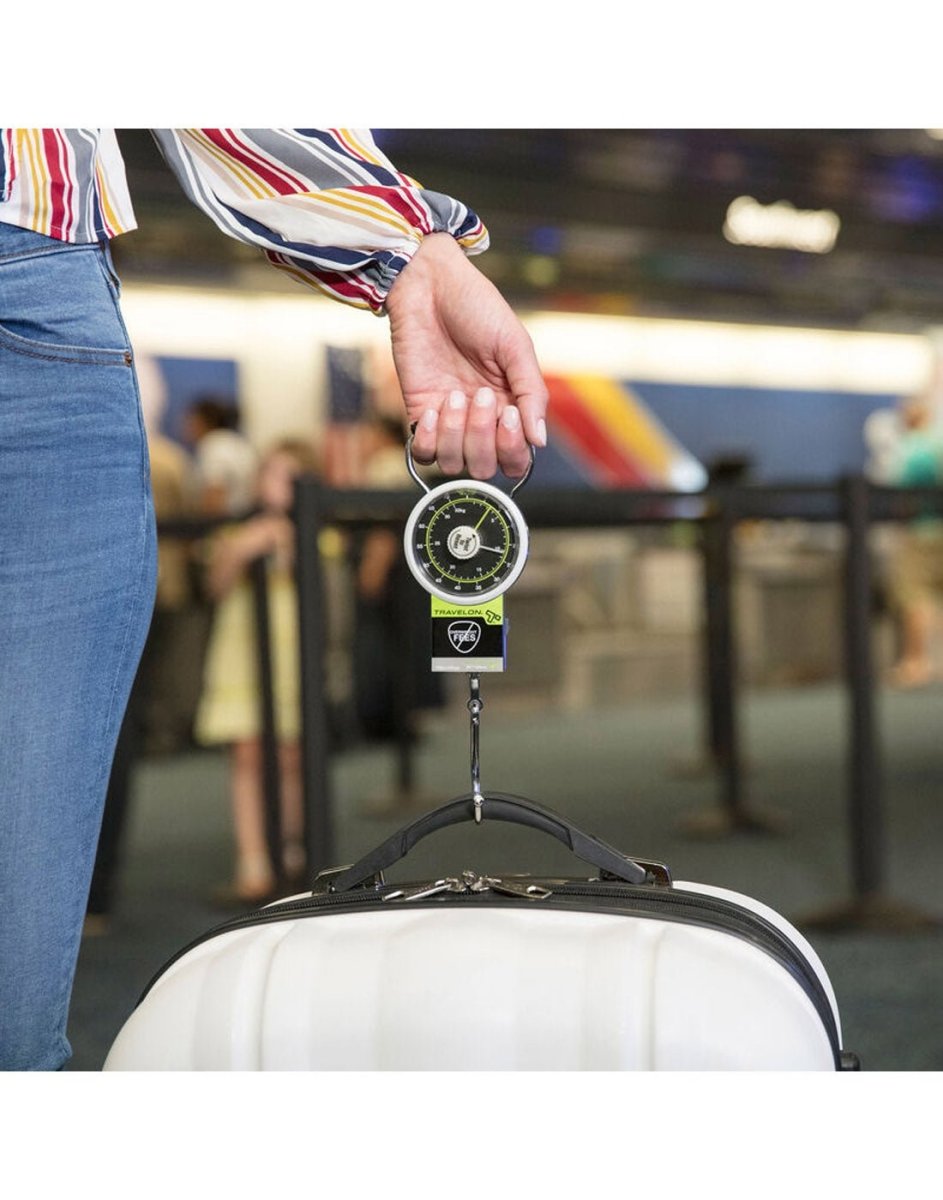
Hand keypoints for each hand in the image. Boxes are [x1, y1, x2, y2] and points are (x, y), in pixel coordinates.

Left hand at [385, 233, 547, 478]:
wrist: (430, 285)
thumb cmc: (477, 307)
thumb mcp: (515, 346)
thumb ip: (531, 393)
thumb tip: (538, 440)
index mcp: (511, 406)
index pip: (516, 458)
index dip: (512, 449)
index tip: (508, 413)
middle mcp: (481, 420)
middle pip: (485, 467)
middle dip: (483, 438)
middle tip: (480, 394)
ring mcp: (449, 419)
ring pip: (454, 464)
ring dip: (456, 436)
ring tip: (454, 395)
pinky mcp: (419, 411)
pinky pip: (423, 453)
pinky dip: (429, 440)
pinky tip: (433, 408)